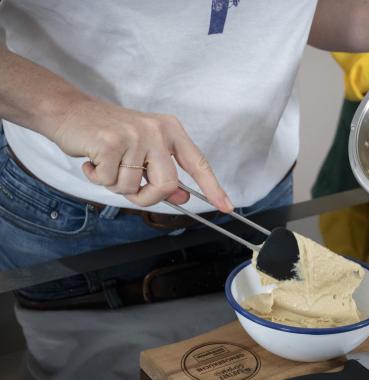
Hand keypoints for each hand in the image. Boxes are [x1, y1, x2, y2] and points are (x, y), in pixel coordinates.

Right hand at [51, 98, 232, 210]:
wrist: (69, 111)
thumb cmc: (107, 133)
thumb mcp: (143, 150)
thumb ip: (163, 172)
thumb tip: (182, 196)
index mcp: (170, 130)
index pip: (198, 163)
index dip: (213, 187)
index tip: (226, 206)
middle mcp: (157, 130)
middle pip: (167, 185)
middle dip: (148, 197)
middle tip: (131, 189)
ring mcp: (134, 136)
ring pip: (134, 187)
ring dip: (115, 185)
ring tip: (106, 163)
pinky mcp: (110, 143)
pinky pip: (109, 181)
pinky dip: (96, 177)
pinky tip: (92, 159)